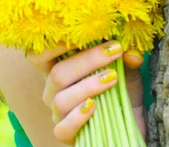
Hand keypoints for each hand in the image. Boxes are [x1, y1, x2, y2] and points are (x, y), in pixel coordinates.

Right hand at [27, 41, 145, 145]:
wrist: (130, 120)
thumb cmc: (120, 88)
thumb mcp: (125, 69)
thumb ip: (125, 57)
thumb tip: (131, 51)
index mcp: (57, 68)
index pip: (37, 55)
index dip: (52, 44)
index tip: (80, 33)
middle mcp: (52, 90)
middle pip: (57, 73)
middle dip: (87, 60)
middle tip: (113, 51)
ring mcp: (58, 114)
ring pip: (61, 99)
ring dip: (88, 86)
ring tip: (112, 78)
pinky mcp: (66, 135)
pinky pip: (62, 129)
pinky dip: (77, 117)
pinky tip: (94, 107)